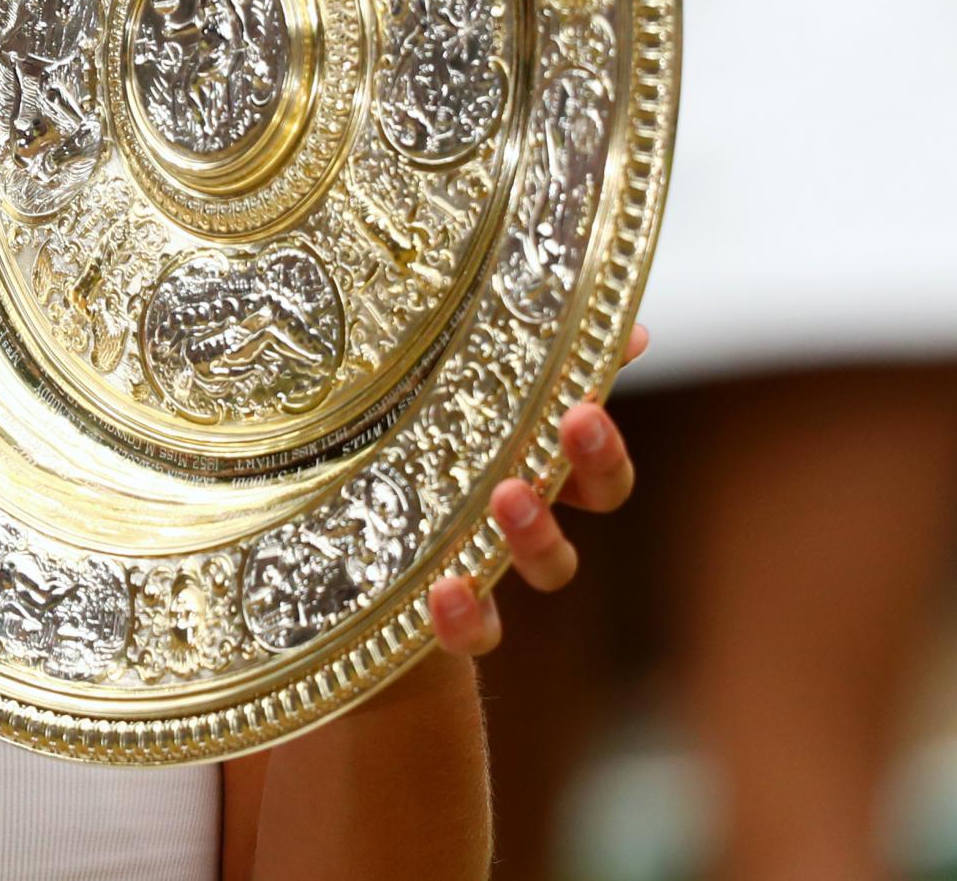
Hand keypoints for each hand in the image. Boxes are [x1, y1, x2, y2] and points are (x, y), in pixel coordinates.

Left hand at [428, 321, 648, 655]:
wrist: (334, 504)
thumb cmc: (402, 422)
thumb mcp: (448, 372)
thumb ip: (526, 347)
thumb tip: (623, 326)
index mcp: (534, 460)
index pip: (600, 466)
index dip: (603, 448)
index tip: (583, 410)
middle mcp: (525, 513)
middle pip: (592, 505)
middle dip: (590, 473)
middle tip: (567, 433)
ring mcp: (491, 561)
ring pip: (552, 566)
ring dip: (542, 536)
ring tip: (507, 497)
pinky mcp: (447, 608)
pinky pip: (478, 630)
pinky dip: (470, 619)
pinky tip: (446, 592)